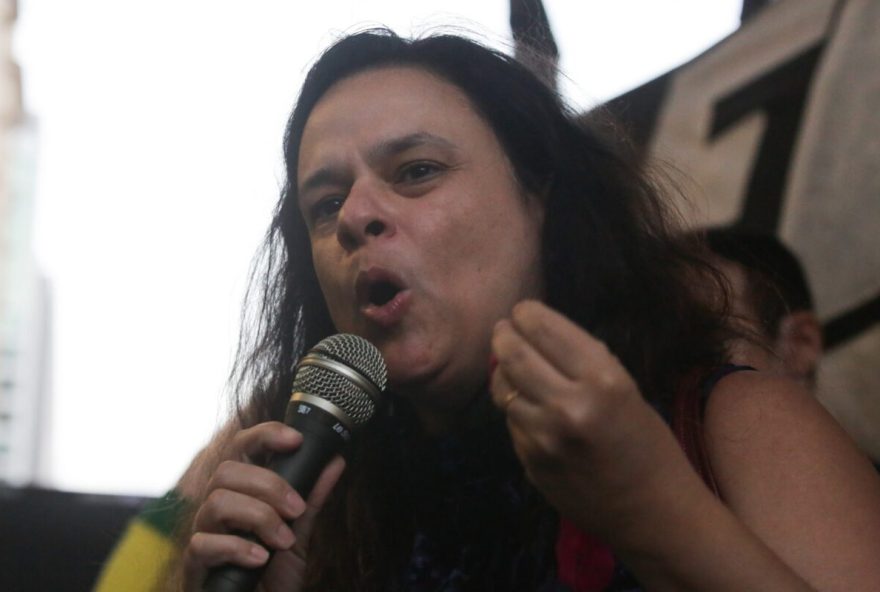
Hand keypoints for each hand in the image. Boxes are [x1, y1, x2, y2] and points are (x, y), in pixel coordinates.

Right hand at [181, 421, 345, 591]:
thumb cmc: (271, 575)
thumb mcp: (299, 534)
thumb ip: (312, 498)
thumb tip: (334, 461)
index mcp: (240, 494)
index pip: (241, 448)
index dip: (265, 435)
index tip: (296, 440)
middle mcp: (217, 509)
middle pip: (227, 470)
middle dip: (268, 485)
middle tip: (297, 509)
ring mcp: (203, 535)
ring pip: (216, 502)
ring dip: (258, 517)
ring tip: (283, 540)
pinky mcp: (194, 565)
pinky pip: (203, 544)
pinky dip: (237, 548)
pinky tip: (261, 558)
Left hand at [490, 300, 700, 544]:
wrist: (653, 513)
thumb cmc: (648, 446)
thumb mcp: (626, 391)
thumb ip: (582, 365)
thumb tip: (540, 336)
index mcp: (604, 381)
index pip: (546, 330)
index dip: (527, 314)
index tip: (522, 311)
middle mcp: (570, 406)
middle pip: (513, 354)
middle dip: (503, 335)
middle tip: (503, 330)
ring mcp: (545, 437)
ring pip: (503, 388)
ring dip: (502, 371)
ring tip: (509, 364)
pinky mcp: (530, 462)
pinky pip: (511, 422)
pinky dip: (514, 408)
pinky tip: (528, 407)